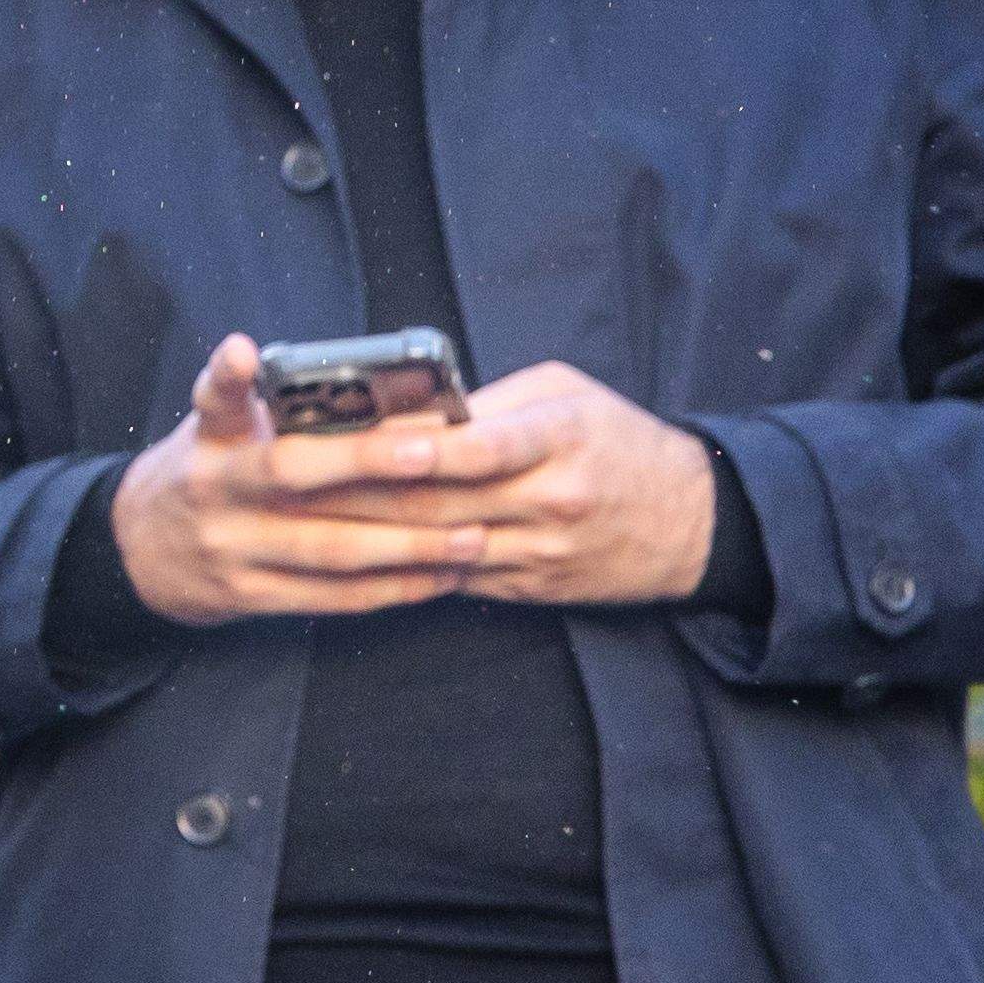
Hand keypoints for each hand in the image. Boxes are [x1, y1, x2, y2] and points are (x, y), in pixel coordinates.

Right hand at [107, 336, 501, 624]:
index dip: (229, 375)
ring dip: (409, 543)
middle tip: (439, 453)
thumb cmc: (209, 475)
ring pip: (330, 546)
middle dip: (370, 462)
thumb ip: (278, 412)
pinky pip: (334, 595)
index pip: (214, 397)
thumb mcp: (221, 432)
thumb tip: (385, 393)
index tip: (243, 352)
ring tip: (473, 534)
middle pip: (292, 471)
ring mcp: (233, 546)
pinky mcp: (251, 595)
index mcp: (213, 438)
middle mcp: (218, 488)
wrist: (140, 551)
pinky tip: (441, 576)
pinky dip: (395, 588)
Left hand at [290, 362, 724, 606]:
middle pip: (439, 501)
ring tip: (301, 518)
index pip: (478, 445)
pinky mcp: (533, 587)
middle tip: (290, 480)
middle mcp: (552, 498)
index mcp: (561, 437)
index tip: (349, 441)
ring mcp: (542, 549)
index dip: (411, 447)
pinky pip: (456, 578)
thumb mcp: (567, 395)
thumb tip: (409, 406)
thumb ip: (491, 400)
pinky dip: (403, 566)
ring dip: (367, 535)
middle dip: (358, 492)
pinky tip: (353, 554)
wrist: (693, 521)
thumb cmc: (619, 441)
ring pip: (439, 545)